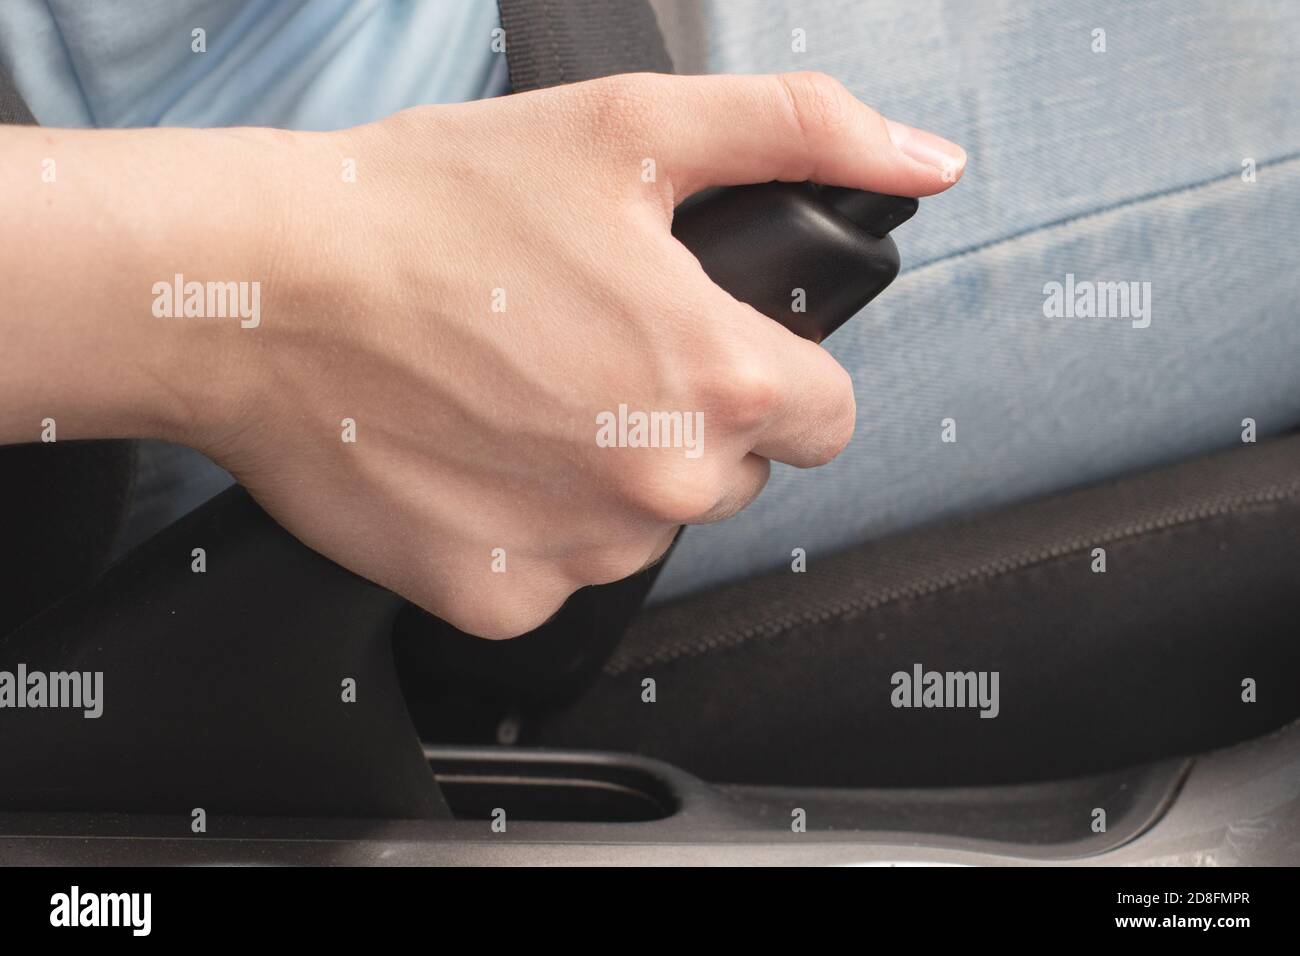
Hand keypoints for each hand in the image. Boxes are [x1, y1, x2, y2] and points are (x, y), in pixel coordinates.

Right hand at [1, 72, 964, 637]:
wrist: (263, 288)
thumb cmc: (432, 208)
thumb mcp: (632, 128)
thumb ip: (800, 132)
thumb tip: (925, 159)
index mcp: (717, 378)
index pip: (826, 418)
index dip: (776, 377)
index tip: (714, 350)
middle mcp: (663, 485)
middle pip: (732, 474)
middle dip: (684, 421)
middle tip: (588, 354)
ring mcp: (578, 556)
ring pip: (642, 531)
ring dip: (604, 480)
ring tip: (518, 399)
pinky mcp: (497, 597)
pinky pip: (553, 577)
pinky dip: (524, 530)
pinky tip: (472, 460)